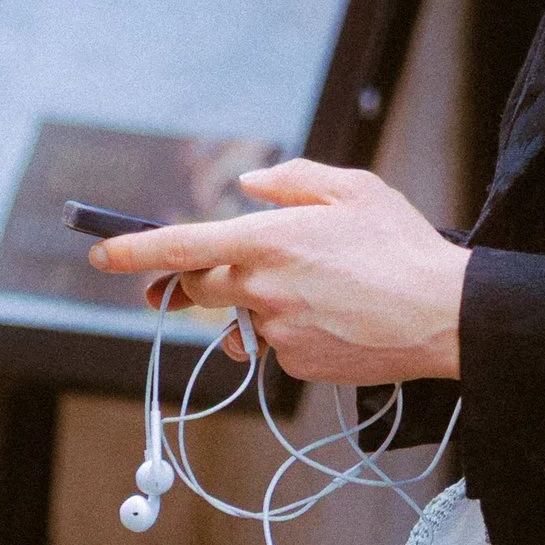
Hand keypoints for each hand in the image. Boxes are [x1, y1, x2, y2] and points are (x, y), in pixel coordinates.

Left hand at [88, 161, 465, 386]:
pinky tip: (329, 316)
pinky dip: (287, 330)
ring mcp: (277, 330)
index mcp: (271, 238)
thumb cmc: (402, 246)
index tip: (101, 254)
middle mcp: (264, 286)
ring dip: (251, 305)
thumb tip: (250, 187)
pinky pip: (272, 344)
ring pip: (238, 317)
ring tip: (306, 290)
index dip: (135, 249)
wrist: (443, 316)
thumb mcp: (354, 190)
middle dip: (196, 278)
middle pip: (200, 286)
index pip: (183, 245)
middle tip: (218, 270)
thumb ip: (293, 181)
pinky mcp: (296, 363)